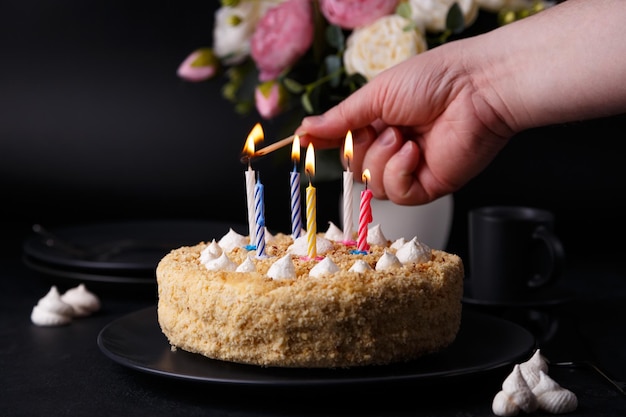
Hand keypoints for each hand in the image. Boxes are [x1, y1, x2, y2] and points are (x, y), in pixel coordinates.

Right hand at [297, 44, 512, 204]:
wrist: (476, 89)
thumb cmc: (433, 80)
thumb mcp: (376, 95)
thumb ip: (341, 118)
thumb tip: (305, 129)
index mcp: (378, 122)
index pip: (343, 141)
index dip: (324, 144)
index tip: (302, 143)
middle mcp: (392, 148)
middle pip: (354, 168)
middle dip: (361, 149)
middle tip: (382, 128)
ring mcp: (410, 168)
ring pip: (373, 184)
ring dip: (382, 159)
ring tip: (404, 136)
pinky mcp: (428, 185)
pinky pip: (397, 194)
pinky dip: (400, 172)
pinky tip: (414, 152)